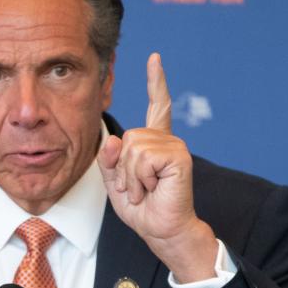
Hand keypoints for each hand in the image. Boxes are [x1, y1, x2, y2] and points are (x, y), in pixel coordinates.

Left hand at [97, 53, 216, 281]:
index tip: (155, 57)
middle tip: (137, 188)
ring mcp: (174, 146)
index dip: (156, 82)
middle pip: (126, 138)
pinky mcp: (178, 157)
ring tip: (145, 190)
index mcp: (153, 142)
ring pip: (132, 149)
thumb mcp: (114, 180)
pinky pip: (143, 159)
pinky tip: (154, 189)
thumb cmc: (140, 207)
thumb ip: (108, 158)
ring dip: (131, 177)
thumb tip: (113, 139)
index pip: (157, 105)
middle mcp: (166, 139)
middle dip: (122, 169)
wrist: (160, 229)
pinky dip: (140, 179)